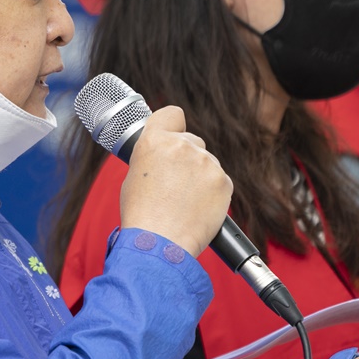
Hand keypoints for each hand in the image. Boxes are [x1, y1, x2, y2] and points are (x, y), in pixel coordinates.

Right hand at [118, 105, 232, 257]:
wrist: (160, 244)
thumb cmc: (142, 215)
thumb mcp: (134, 176)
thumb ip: (153, 158)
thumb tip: (164, 158)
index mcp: (155, 141)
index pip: (172, 114)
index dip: (173, 125)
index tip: (174, 136)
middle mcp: (183, 146)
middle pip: (192, 142)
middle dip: (186, 159)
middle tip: (175, 184)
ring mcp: (206, 163)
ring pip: (207, 164)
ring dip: (200, 177)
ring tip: (184, 203)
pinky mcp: (224, 182)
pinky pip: (219, 182)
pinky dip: (212, 193)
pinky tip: (198, 209)